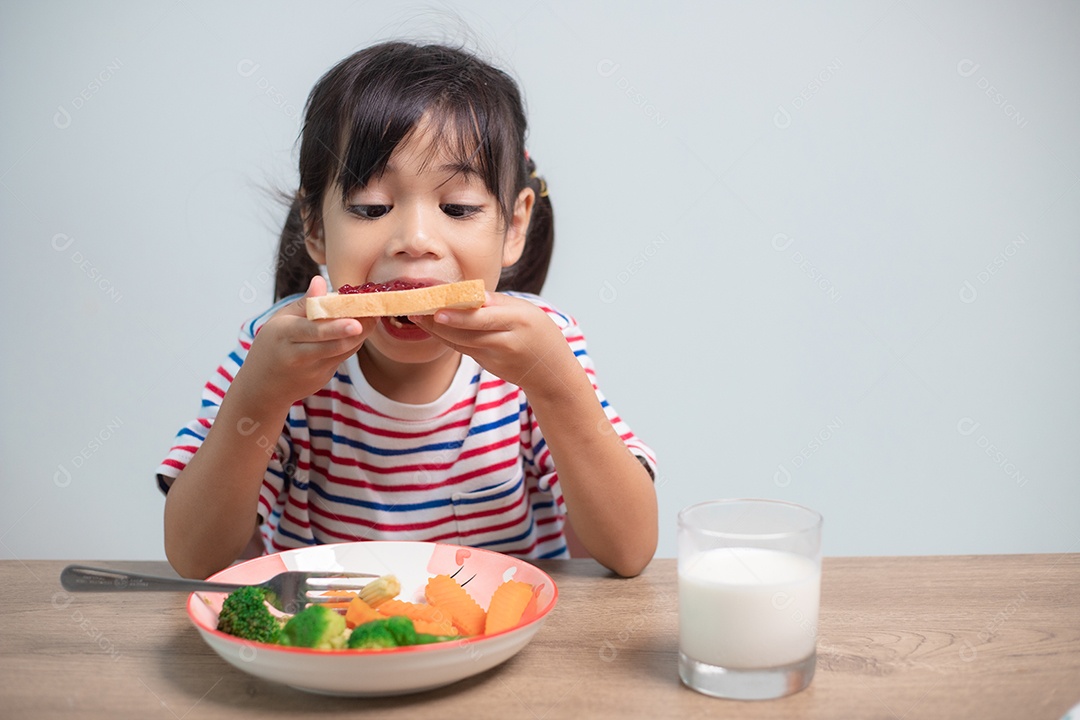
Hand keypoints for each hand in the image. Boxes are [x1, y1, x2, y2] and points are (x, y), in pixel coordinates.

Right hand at [232, 276, 368, 415]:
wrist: (262, 387)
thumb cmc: (272, 345)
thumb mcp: (280, 320)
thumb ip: (305, 303)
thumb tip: (321, 281)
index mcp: (285, 335)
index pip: (313, 331)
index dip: (336, 328)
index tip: (356, 322)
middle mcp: (299, 355)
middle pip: (334, 345)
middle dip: (357, 331)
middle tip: (374, 314)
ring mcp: (312, 370)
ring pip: (343, 352)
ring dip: (359, 335)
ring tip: (370, 316)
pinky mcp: (322, 378)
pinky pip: (342, 358)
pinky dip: (351, 343)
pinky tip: (355, 330)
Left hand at [409, 292, 576, 392]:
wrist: (550, 371)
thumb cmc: (538, 333)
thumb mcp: (525, 310)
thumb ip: (496, 302)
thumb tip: (465, 294)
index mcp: (519, 320)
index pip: (484, 318)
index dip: (459, 316)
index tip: (437, 310)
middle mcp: (506, 341)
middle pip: (466, 333)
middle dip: (437, 323)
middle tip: (414, 309)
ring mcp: (495, 357)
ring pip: (460, 343)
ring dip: (436, 330)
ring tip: (416, 316)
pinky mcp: (487, 365)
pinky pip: (463, 349)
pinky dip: (446, 338)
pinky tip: (431, 327)